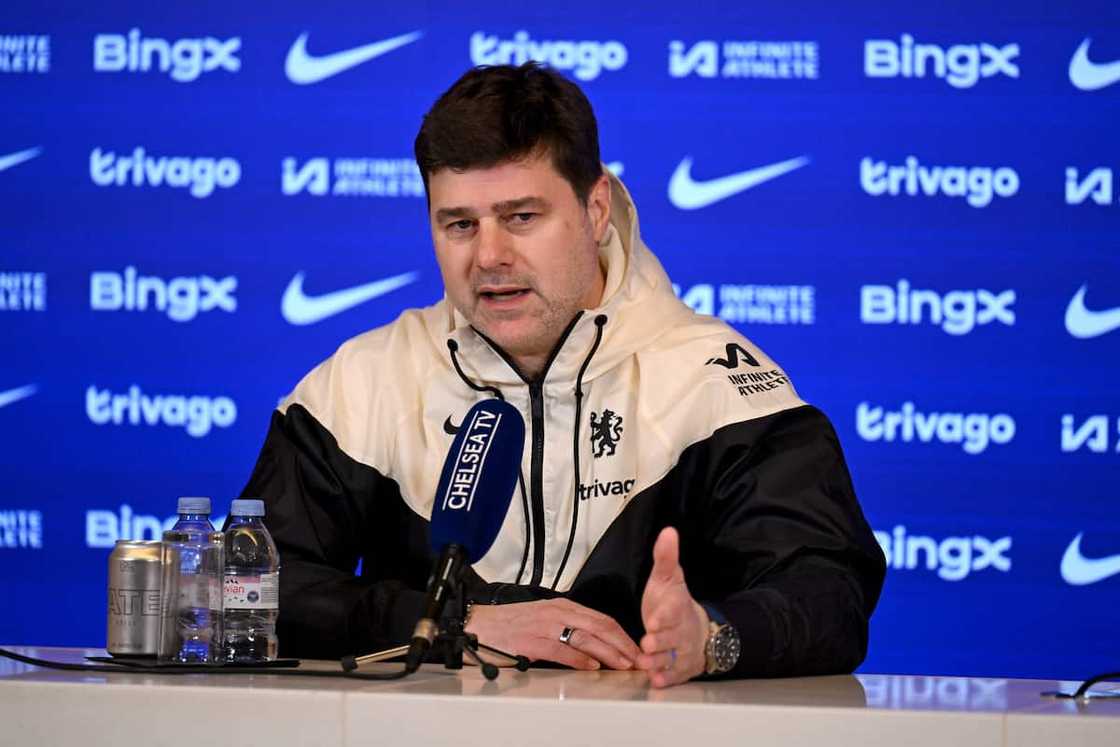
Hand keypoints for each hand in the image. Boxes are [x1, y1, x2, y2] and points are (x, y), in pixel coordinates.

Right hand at [465, 598, 639, 670]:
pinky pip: (561, 649)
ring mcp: (545, 625)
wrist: (480, 624)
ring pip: (586, 637)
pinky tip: (592, 666)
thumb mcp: (545, 619)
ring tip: (624, 664)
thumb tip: (595, 647)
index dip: (622, 635)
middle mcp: (558, 612)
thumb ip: (568, 628)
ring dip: (609, 652)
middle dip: (623, 644)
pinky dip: (579, 658)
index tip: (637, 649)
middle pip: (600, 627)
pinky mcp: (532, 640)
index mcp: (563, 606)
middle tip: (639, 659)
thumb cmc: (511, 625)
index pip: (602, 619)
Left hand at [636, 527, 709, 687]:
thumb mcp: (668, 578)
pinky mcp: (680, 668)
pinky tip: (656, 681)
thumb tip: (668, 531)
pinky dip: (666, 679)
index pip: (672, 611)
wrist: (698, 629)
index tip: (654, 620)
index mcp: (677, 607)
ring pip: (671, 658)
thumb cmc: (674, 603)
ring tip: (646, 664)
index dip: (664, 616)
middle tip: (647, 644)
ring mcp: (681, 651)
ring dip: (659, 662)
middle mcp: (681, 631)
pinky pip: (674, 675)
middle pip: (671, 638)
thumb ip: (665, 557)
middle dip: (660, 642)